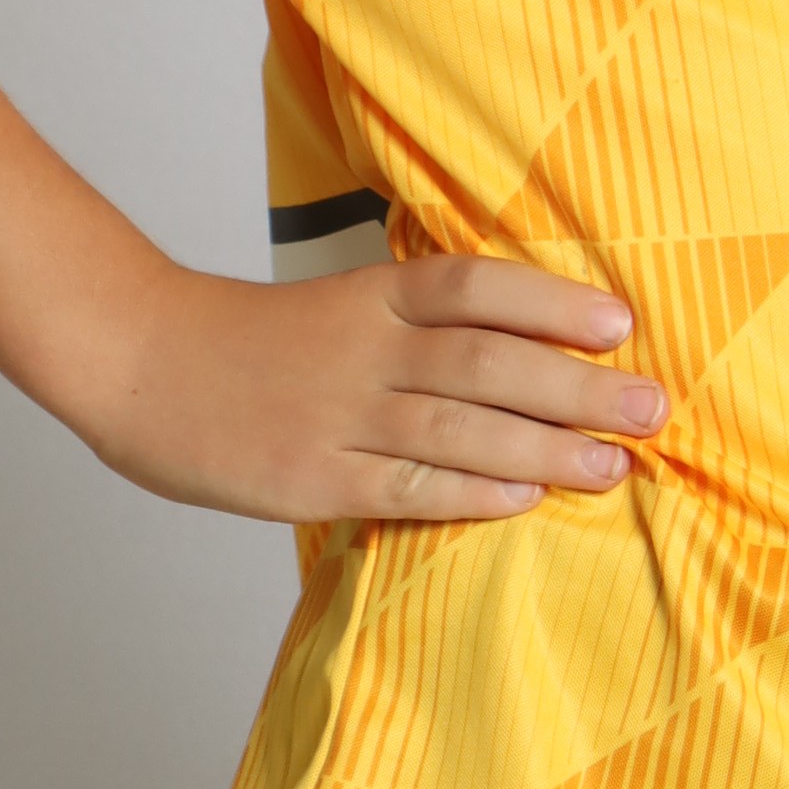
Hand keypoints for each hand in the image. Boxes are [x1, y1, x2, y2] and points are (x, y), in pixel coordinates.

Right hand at [77, 252, 665, 527]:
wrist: (135, 363)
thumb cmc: (246, 341)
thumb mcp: (335, 306)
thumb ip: (412, 322)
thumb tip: (520, 341)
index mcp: (370, 296)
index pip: (474, 288)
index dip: (552, 302)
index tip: (622, 323)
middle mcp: (363, 350)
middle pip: (486, 361)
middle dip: (577, 385)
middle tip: (654, 405)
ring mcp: (337, 416)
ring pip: (459, 428)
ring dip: (546, 447)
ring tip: (615, 462)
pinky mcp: (312, 480)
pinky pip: (406, 486)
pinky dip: (471, 492)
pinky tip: (525, 499)